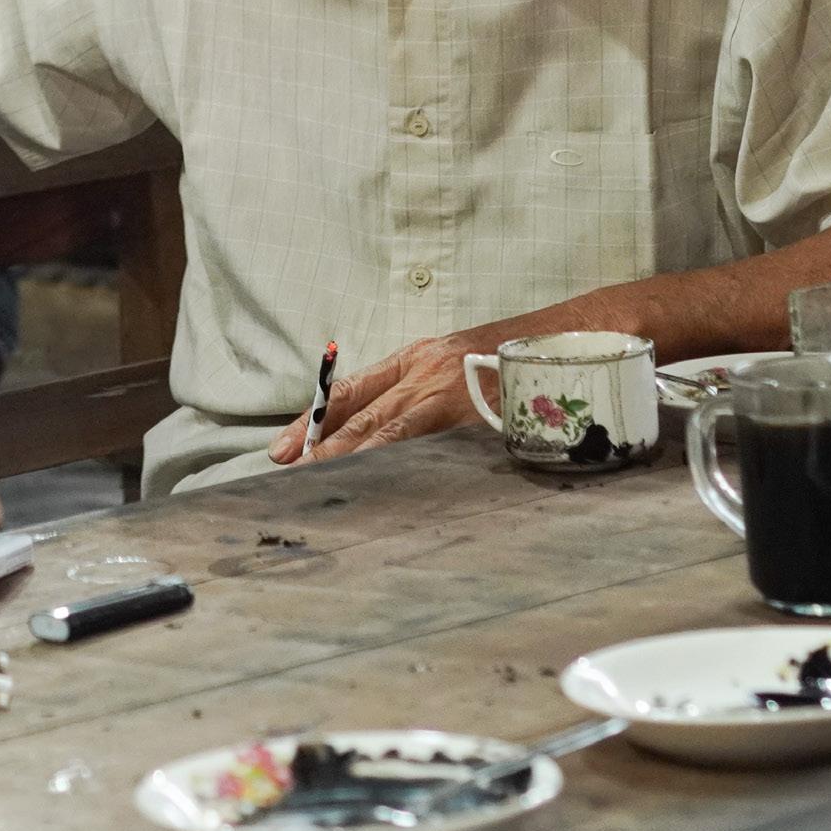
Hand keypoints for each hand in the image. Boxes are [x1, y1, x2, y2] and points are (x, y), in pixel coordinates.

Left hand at [268, 328, 494, 463]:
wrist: (548, 345)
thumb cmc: (495, 363)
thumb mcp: (445, 365)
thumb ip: (410, 391)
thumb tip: (365, 431)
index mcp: (410, 360)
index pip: (347, 390)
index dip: (312, 419)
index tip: (283, 447)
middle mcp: (421, 374)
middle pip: (360, 412)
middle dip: (320, 443)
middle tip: (288, 469)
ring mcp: (446, 395)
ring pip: (387, 430)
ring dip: (350, 456)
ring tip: (319, 478)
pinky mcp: (471, 417)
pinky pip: (428, 444)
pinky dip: (399, 464)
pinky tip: (378, 484)